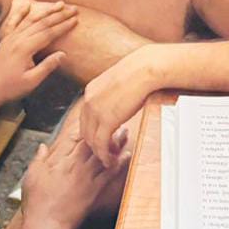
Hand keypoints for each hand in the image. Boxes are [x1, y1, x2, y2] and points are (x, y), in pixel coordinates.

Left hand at [0, 0, 77, 102]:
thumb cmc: (13, 87)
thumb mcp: (32, 81)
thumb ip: (47, 66)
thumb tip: (63, 54)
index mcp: (25, 48)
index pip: (49, 33)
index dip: (63, 26)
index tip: (76, 20)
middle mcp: (18, 39)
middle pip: (42, 23)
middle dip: (59, 15)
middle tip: (73, 9)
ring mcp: (11, 37)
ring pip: (31, 20)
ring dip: (46, 11)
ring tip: (59, 4)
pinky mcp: (6, 39)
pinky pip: (14, 22)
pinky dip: (21, 12)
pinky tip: (28, 5)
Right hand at [21, 130, 130, 228]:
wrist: (48, 224)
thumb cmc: (39, 202)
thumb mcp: (33, 175)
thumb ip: (39, 159)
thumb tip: (42, 147)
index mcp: (61, 161)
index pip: (76, 138)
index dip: (86, 127)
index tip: (93, 119)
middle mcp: (77, 166)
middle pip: (94, 143)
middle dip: (105, 130)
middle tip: (115, 120)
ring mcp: (87, 178)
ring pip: (105, 155)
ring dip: (116, 143)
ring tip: (125, 132)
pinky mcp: (95, 191)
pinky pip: (110, 174)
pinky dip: (120, 163)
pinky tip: (127, 156)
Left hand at [79, 46, 161, 167]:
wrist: (144, 69)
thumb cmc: (138, 74)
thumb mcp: (117, 84)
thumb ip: (112, 96)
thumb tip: (118, 104)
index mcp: (90, 91)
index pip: (85, 118)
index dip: (93, 131)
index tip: (104, 139)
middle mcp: (88, 101)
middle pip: (85, 130)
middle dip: (95, 144)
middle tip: (106, 152)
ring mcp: (95, 111)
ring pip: (91, 140)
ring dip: (100, 152)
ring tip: (110, 158)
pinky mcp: (106, 121)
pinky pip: (100, 144)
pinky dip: (104, 155)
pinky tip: (111, 159)